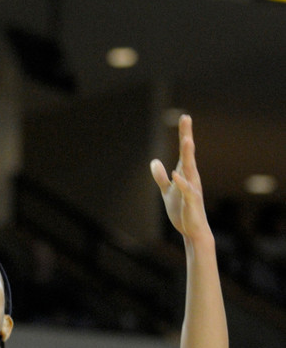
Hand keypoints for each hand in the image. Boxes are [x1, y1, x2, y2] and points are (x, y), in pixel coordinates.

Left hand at [150, 114, 210, 241]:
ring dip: (188, 155)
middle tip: (186, 118)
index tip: (184, 117)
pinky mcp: (191, 202)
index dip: (184, 134)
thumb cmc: (182, 210)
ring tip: (187, 140)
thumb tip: (154, 161)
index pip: (185, 151)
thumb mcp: (168, 191)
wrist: (193, 231)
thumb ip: (161, 177)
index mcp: (186, 174)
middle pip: (188, 154)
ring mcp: (192, 189)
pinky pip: (186, 190)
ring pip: (189, 169)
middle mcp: (191, 178)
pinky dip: (182, 182)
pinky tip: (177, 174)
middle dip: (186, 136)